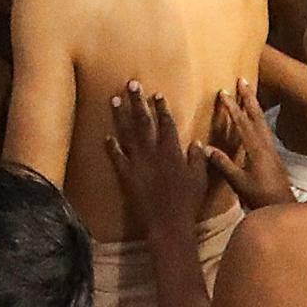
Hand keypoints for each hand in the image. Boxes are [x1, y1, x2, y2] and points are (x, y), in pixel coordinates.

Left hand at [104, 81, 208, 232]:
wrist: (168, 223)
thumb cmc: (187, 202)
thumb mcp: (199, 179)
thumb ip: (198, 159)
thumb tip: (196, 142)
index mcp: (171, 151)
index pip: (166, 123)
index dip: (161, 108)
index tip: (156, 93)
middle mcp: (153, 152)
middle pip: (144, 121)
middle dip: (138, 101)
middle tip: (131, 83)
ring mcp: (137, 162)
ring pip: (127, 134)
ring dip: (121, 116)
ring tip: (115, 99)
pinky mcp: (126, 175)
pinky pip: (117, 157)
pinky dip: (111, 146)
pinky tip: (106, 136)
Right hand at [203, 86, 295, 211]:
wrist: (283, 206)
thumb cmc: (260, 196)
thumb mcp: (238, 182)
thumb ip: (223, 164)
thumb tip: (205, 147)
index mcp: (256, 149)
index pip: (242, 122)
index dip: (232, 107)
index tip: (223, 92)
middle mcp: (266, 144)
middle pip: (257, 115)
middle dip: (249, 97)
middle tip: (242, 79)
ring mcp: (271, 149)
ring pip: (262, 121)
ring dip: (254, 105)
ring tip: (248, 92)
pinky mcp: (273, 154)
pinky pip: (264, 129)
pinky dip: (258, 117)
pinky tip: (255, 119)